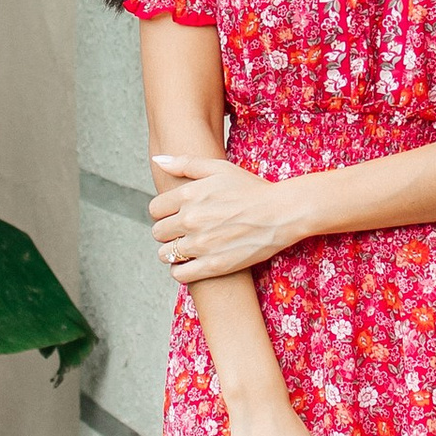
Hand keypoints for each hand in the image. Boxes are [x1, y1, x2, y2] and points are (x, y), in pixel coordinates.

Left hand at [151, 151, 304, 282]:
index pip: (154, 209)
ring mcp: (201, 244)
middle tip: (183, 232)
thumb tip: (158, 161)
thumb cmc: (251, 189)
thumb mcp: (220, 167)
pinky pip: (179, 274)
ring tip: (188, 248)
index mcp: (189, 194)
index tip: (175, 215)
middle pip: (158, 232)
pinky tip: (191, 264)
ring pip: (166, 254)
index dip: (164, 213)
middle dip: (168, 232)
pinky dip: (181, 270)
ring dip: (173, 252)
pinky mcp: (213, 265)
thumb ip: (186, 163)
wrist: (281, 214)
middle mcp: (191, 219)